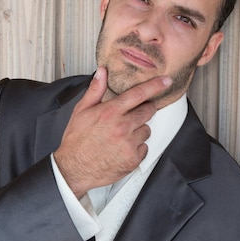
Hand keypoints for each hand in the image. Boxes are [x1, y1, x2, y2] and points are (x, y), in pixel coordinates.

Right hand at [54, 67, 171, 197]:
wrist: (74, 168)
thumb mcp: (81, 111)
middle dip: (145, 109)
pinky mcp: (133, 159)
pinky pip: (144, 148)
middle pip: (148, 111)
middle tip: (131, 115)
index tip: (166, 81)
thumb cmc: (76, 140)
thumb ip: (95, 90)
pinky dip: (137, 147)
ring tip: (121, 135)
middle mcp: (122, 127)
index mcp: (110, 112)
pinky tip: (122, 148)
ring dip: (138, 130)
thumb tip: (102, 72)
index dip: (155, 86)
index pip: (139, 94)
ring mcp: (129, 144)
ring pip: (146, 130)